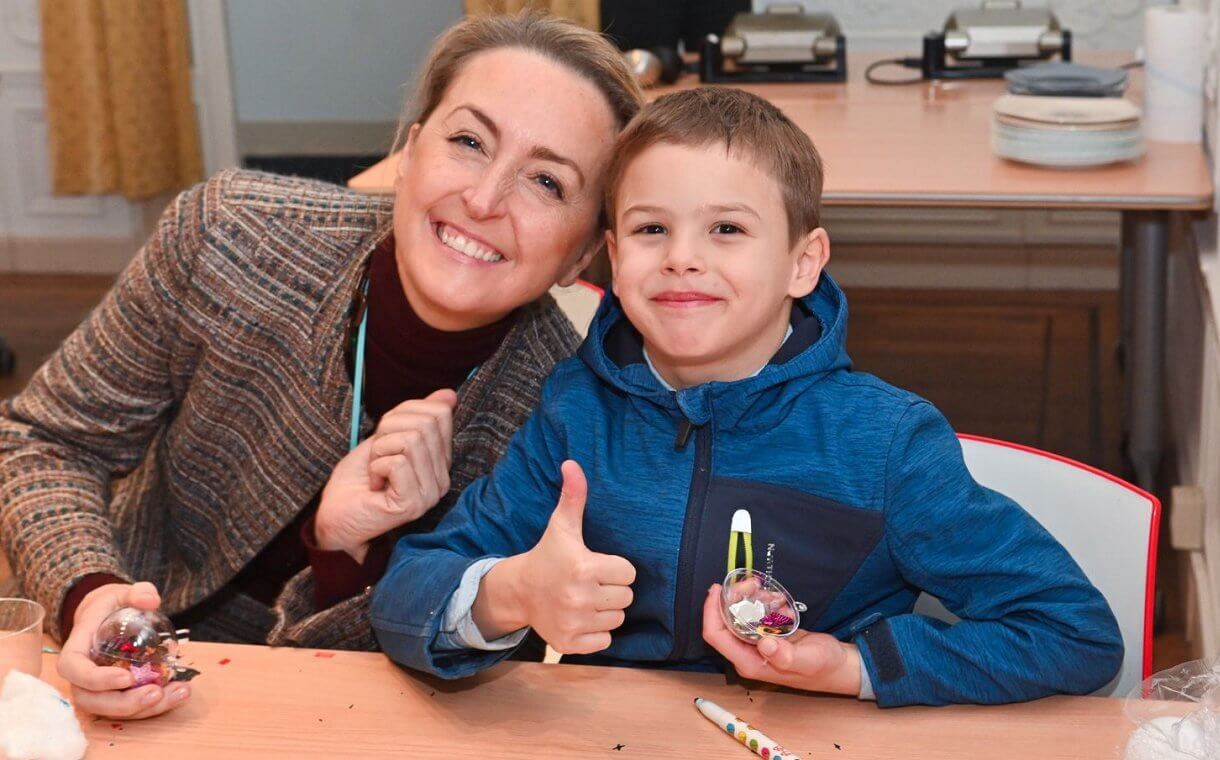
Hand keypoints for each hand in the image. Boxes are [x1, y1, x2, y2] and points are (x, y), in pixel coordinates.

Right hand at [56, 582, 190, 718]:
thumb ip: (137, 592)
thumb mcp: (121, 593)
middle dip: (124, 703)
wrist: (108, 617)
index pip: (74, 669)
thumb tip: (150, 601)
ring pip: (112, 709)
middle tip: (155, 693)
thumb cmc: (111, 606)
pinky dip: (155, 705)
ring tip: (178, 693)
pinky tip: (181, 692)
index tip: (127, 677)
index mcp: (76, 648)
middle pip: (92, 699)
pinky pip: (130, 707)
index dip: (96, 679)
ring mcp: (97, 688)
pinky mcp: (116, 694)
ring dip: (145, 708)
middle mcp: (81, 675)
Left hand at [315, 389, 457, 560]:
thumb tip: (448, 394)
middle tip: (377, 456)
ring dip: (380, 450)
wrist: (334, 516)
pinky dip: (377, 467)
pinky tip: (375, 485)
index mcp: (440, 461)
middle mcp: (442, 478)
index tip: (386, 436)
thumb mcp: (386, 437)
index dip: (404, 413)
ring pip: (411, 441)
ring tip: (376, 471)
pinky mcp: (413, 504)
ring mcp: (430, 493)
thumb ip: (416, 417)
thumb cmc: (357, 480)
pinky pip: (397, 463)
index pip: (439, 413)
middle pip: (425, 423)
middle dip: (389, 430)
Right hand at [474, 461, 635, 653]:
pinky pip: (605, 641)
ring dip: (605, 611)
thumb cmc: (549, 555)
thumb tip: (571, 463)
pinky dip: (596, 633)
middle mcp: (580, 597)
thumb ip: (573, 496)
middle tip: (591, 582)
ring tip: (585, 598)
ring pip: (617, 620)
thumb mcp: (562, 525)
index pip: (629, 573)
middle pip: (626, 598)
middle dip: (612, 589)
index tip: (597, 565)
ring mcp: (574, 622)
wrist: (520, 591)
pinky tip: (581, 617)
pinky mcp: (570, 644)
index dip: (616, 568)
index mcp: (584, 567)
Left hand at [702, 583, 861, 694]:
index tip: (717, 589)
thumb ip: (787, 656)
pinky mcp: (766, 635)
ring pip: (738, 615)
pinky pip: (754, 614)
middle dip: (733, 598)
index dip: (711, 611)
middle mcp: (748, 654)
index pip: (716, 636)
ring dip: (749, 599)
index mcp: (750, 663)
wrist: (839, 667)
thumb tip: (764, 644)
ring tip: (767, 592)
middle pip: (724, 621)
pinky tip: (776, 601)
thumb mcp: (809, 661)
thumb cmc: (825, 667)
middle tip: (752, 583)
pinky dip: (761, 603)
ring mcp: (756, 645)